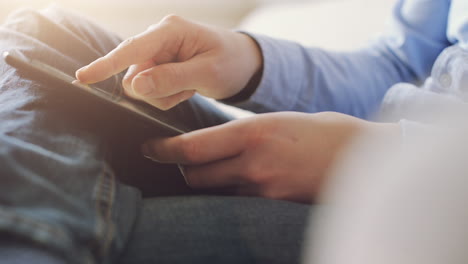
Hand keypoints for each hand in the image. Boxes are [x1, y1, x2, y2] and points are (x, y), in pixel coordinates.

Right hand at [76, 15, 262, 109]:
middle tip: (187, 89)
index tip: (82, 78)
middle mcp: (158, 39)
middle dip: (156, 92)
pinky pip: (149, 91)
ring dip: (164, 96)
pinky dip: (167, 96)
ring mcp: (156, 54)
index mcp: (170, 30)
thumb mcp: (207, 73)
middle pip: (133, 76)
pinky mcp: (158, 67)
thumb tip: (134, 86)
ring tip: (190, 86)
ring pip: (140, 88)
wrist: (243, 64)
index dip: (105, 65)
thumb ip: (171, 79)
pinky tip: (186, 87)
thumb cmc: (231, 62)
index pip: (131, 49)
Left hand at [141, 112, 399, 202]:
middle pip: (196, 176)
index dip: (164, 150)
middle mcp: (253, 164)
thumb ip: (244, 134)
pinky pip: (239, 204)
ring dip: (209, 185)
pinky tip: (240, 186)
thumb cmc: (322, 131)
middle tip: (184, 162)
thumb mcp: (279, 120)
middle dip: (185, 171)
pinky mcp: (275, 207)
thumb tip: (215, 143)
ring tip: (217, 173)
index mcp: (252, 133)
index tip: (150, 148)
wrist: (364, 156)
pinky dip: (232, 196)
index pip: (191, 148)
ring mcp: (264, 191)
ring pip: (216, 193)